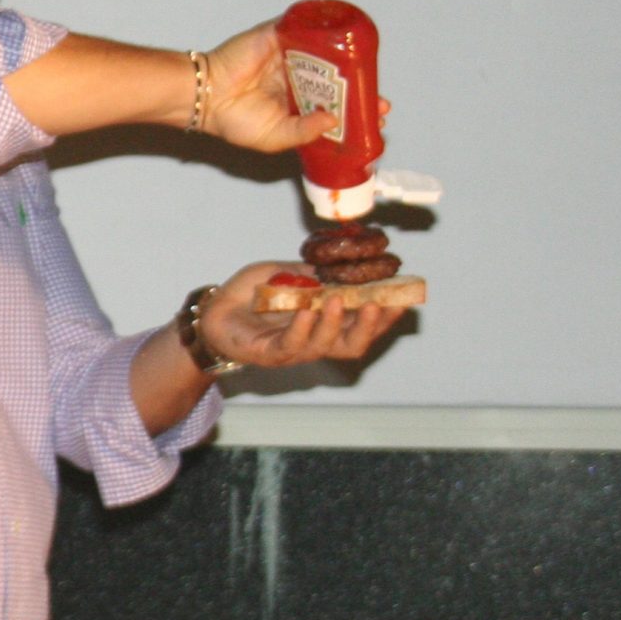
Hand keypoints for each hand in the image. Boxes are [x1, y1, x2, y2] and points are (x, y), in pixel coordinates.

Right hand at [200, 21, 389, 152]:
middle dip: (359, 91)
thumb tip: (333, 121)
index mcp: (298, 104)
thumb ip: (305, 132)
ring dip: (347, 63)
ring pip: (326, 56)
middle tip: (378, 100)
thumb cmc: (234, 121)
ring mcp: (289, 57)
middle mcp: (298, 79)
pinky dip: (321, 29)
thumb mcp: (276, 137)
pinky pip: (303, 28)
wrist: (206, 97)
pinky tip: (341, 39)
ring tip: (365, 76)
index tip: (377, 116)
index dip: (357, 111)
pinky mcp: (277, 37)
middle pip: (337, 81)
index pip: (335, 105)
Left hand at [202, 261, 405, 366]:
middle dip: (374, 325)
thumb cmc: (253, 294)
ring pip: (327, 346)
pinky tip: (307, 312)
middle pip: (356, 342)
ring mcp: (295, 349)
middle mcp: (317, 340)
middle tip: (383, 304)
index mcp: (326, 322)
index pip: (364, 323)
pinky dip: (303, 328)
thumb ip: (315, 273)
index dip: (387, 314)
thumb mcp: (288, 274)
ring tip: (339, 300)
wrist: (214, 309)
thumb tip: (345, 266)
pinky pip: (292, 345)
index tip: (405, 296)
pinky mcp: (270, 354)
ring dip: (337, 323)